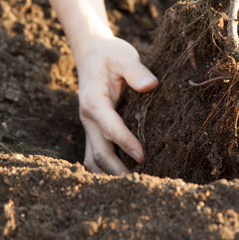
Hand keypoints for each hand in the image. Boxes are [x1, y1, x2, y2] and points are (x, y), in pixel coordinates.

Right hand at [73, 33, 157, 174]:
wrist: (91, 52)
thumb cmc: (110, 54)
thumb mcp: (124, 56)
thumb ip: (136, 70)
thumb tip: (151, 85)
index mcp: (94, 101)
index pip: (109, 128)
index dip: (125, 144)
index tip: (142, 157)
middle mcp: (87, 117)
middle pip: (98, 153)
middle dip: (116, 170)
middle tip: (138, 185)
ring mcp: (89, 126)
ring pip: (93, 159)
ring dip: (109, 174)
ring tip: (132, 187)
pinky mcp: (94, 129)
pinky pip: (96, 153)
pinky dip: (107, 168)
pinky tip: (125, 176)